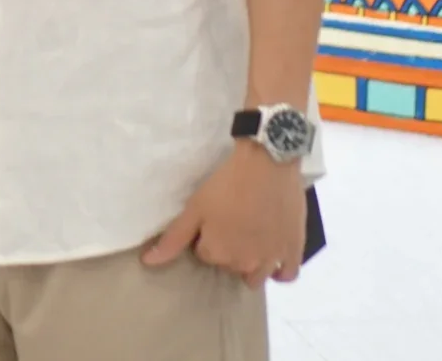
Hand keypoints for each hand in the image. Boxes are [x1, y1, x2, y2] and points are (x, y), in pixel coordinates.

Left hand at [142, 143, 306, 286]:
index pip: (205, 255)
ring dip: (250, 263)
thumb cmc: (227, 185)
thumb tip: (148, 262)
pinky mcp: (294, 252)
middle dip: (228, 248)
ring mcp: (272, 261)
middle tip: (232, 221)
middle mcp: (245, 264)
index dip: (207, 235)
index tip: (213, 217)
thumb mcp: (195, 209)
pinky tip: (271, 257)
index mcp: (218, 254)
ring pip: (255, 276)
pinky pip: (286, 275)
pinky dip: (278, 271)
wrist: (268, 165)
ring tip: (250, 236)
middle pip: (230, 264)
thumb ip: (173, 239)